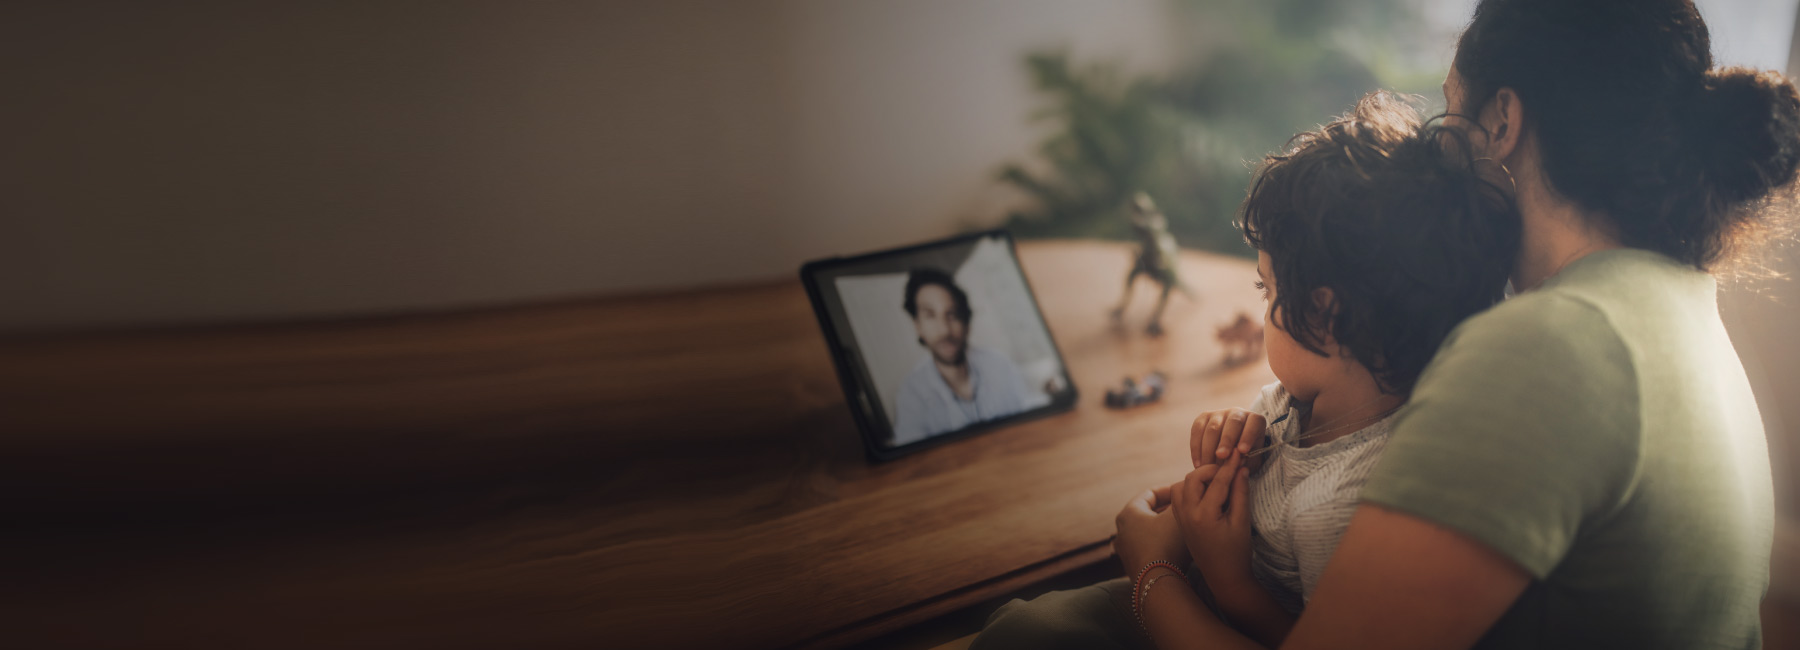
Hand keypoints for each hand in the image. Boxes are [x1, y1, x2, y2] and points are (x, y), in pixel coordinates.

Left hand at [1114, 484, 1187, 574]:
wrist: (1157, 583)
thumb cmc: (1167, 544)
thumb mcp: (1178, 514)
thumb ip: (1182, 498)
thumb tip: (1187, 488)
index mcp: (1128, 513)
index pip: (1150, 493)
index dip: (1170, 490)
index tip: (1186, 491)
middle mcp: (1121, 530)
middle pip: (1148, 513)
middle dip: (1168, 509)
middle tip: (1187, 508)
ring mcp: (1125, 551)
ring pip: (1148, 532)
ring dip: (1164, 528)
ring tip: (1184, 528)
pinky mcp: (1132, 567)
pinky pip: (1148, 548)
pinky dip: (1161, 544)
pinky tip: (1176, 548)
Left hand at [1171, 452, 1254, 590]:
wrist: (1224, 577)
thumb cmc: (1237, 552)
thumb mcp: (1242, 522)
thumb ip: (1241, 493)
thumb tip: (1241, 468)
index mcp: (1204, 515)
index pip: (1217, 481)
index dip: (1230, 466)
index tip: (1239, 454)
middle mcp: (1186, 515)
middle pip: (1193, 477)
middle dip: (1210, 470)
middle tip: (1227, 469)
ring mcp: (1180, 519)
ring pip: (1181, 485)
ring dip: (1197, 479)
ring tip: (1216, 482)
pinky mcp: (1179, 522)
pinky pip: (1178, 497)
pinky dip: (1189, 489)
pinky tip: (1206, 493)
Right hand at [1190, 408, 1267, 472]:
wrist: (1230, 452)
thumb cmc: (1244, 458)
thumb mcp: (1251, 461)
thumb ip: (1246, 461)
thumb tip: (1235, 462)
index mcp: (1255, 420)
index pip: (1254, 423)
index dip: (1248, 435)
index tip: (1243, 451)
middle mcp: (1237, 413)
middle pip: (1233, 423)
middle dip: (1226, 440)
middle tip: (1222, 456)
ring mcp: (1218, 414)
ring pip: (1213, 428)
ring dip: (1209, 448)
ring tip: (1208, 466)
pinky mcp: (1203, 418)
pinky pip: (1197, 430)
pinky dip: (1197, 448)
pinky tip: (1198, 463)